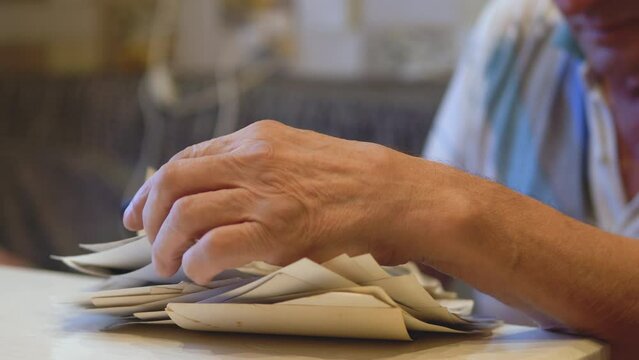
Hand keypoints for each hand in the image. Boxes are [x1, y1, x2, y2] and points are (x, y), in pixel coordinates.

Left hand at [123, 120, 466, 283]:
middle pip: (172, 182)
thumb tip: (211, 191)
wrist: (386, 191)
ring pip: (185, 215)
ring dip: (168, 246)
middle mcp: (251, 160)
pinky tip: (201, 271)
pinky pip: (214, 246)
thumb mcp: (292, 152)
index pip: (183, 159)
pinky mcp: (275, 227)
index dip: (151, 190)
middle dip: (151, 218)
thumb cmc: (344, 177)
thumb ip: (251, 164)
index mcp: (253, 139)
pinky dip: (198, 262)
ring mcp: (262, 193)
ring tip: (171, 263)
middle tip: (151, 242)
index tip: (138, 212)